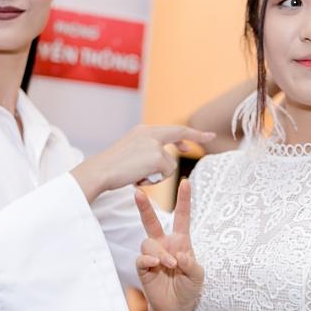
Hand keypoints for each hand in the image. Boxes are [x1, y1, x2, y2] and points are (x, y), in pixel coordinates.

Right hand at [72, 125, 214, 200]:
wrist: (99, 172)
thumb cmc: (110, 169)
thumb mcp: (129, 153)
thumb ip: (146, 150)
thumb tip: (164, 158)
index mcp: (142, 131)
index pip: (170, 129)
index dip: (186, 133)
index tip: (201, 135)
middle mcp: (149, 132)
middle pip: (179, 132)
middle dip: (197, 135)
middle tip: (211, 137)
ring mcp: (154, 143)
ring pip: (170, 163)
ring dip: (159, 175)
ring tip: (139, 176)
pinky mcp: (157, 156)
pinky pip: (166, 173)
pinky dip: (155, 180)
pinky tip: (139, 179)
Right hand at [135, 178, 203, 310]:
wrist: (175, 307)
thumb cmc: (188, 288)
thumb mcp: (198, 276)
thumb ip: (192, 265)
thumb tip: (180, 255)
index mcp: (181, 242)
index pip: (182, 218)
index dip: (184, 201)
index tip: (185, 183)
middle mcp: (165, 245)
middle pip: (151, 221)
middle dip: (144, 207)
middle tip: (137, 192)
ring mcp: (153, 255)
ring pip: (149, 243)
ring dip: (160, 252)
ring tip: (169, 264)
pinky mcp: (143, 268)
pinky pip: (142, 258)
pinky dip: (148, 259)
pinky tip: (155, 264)